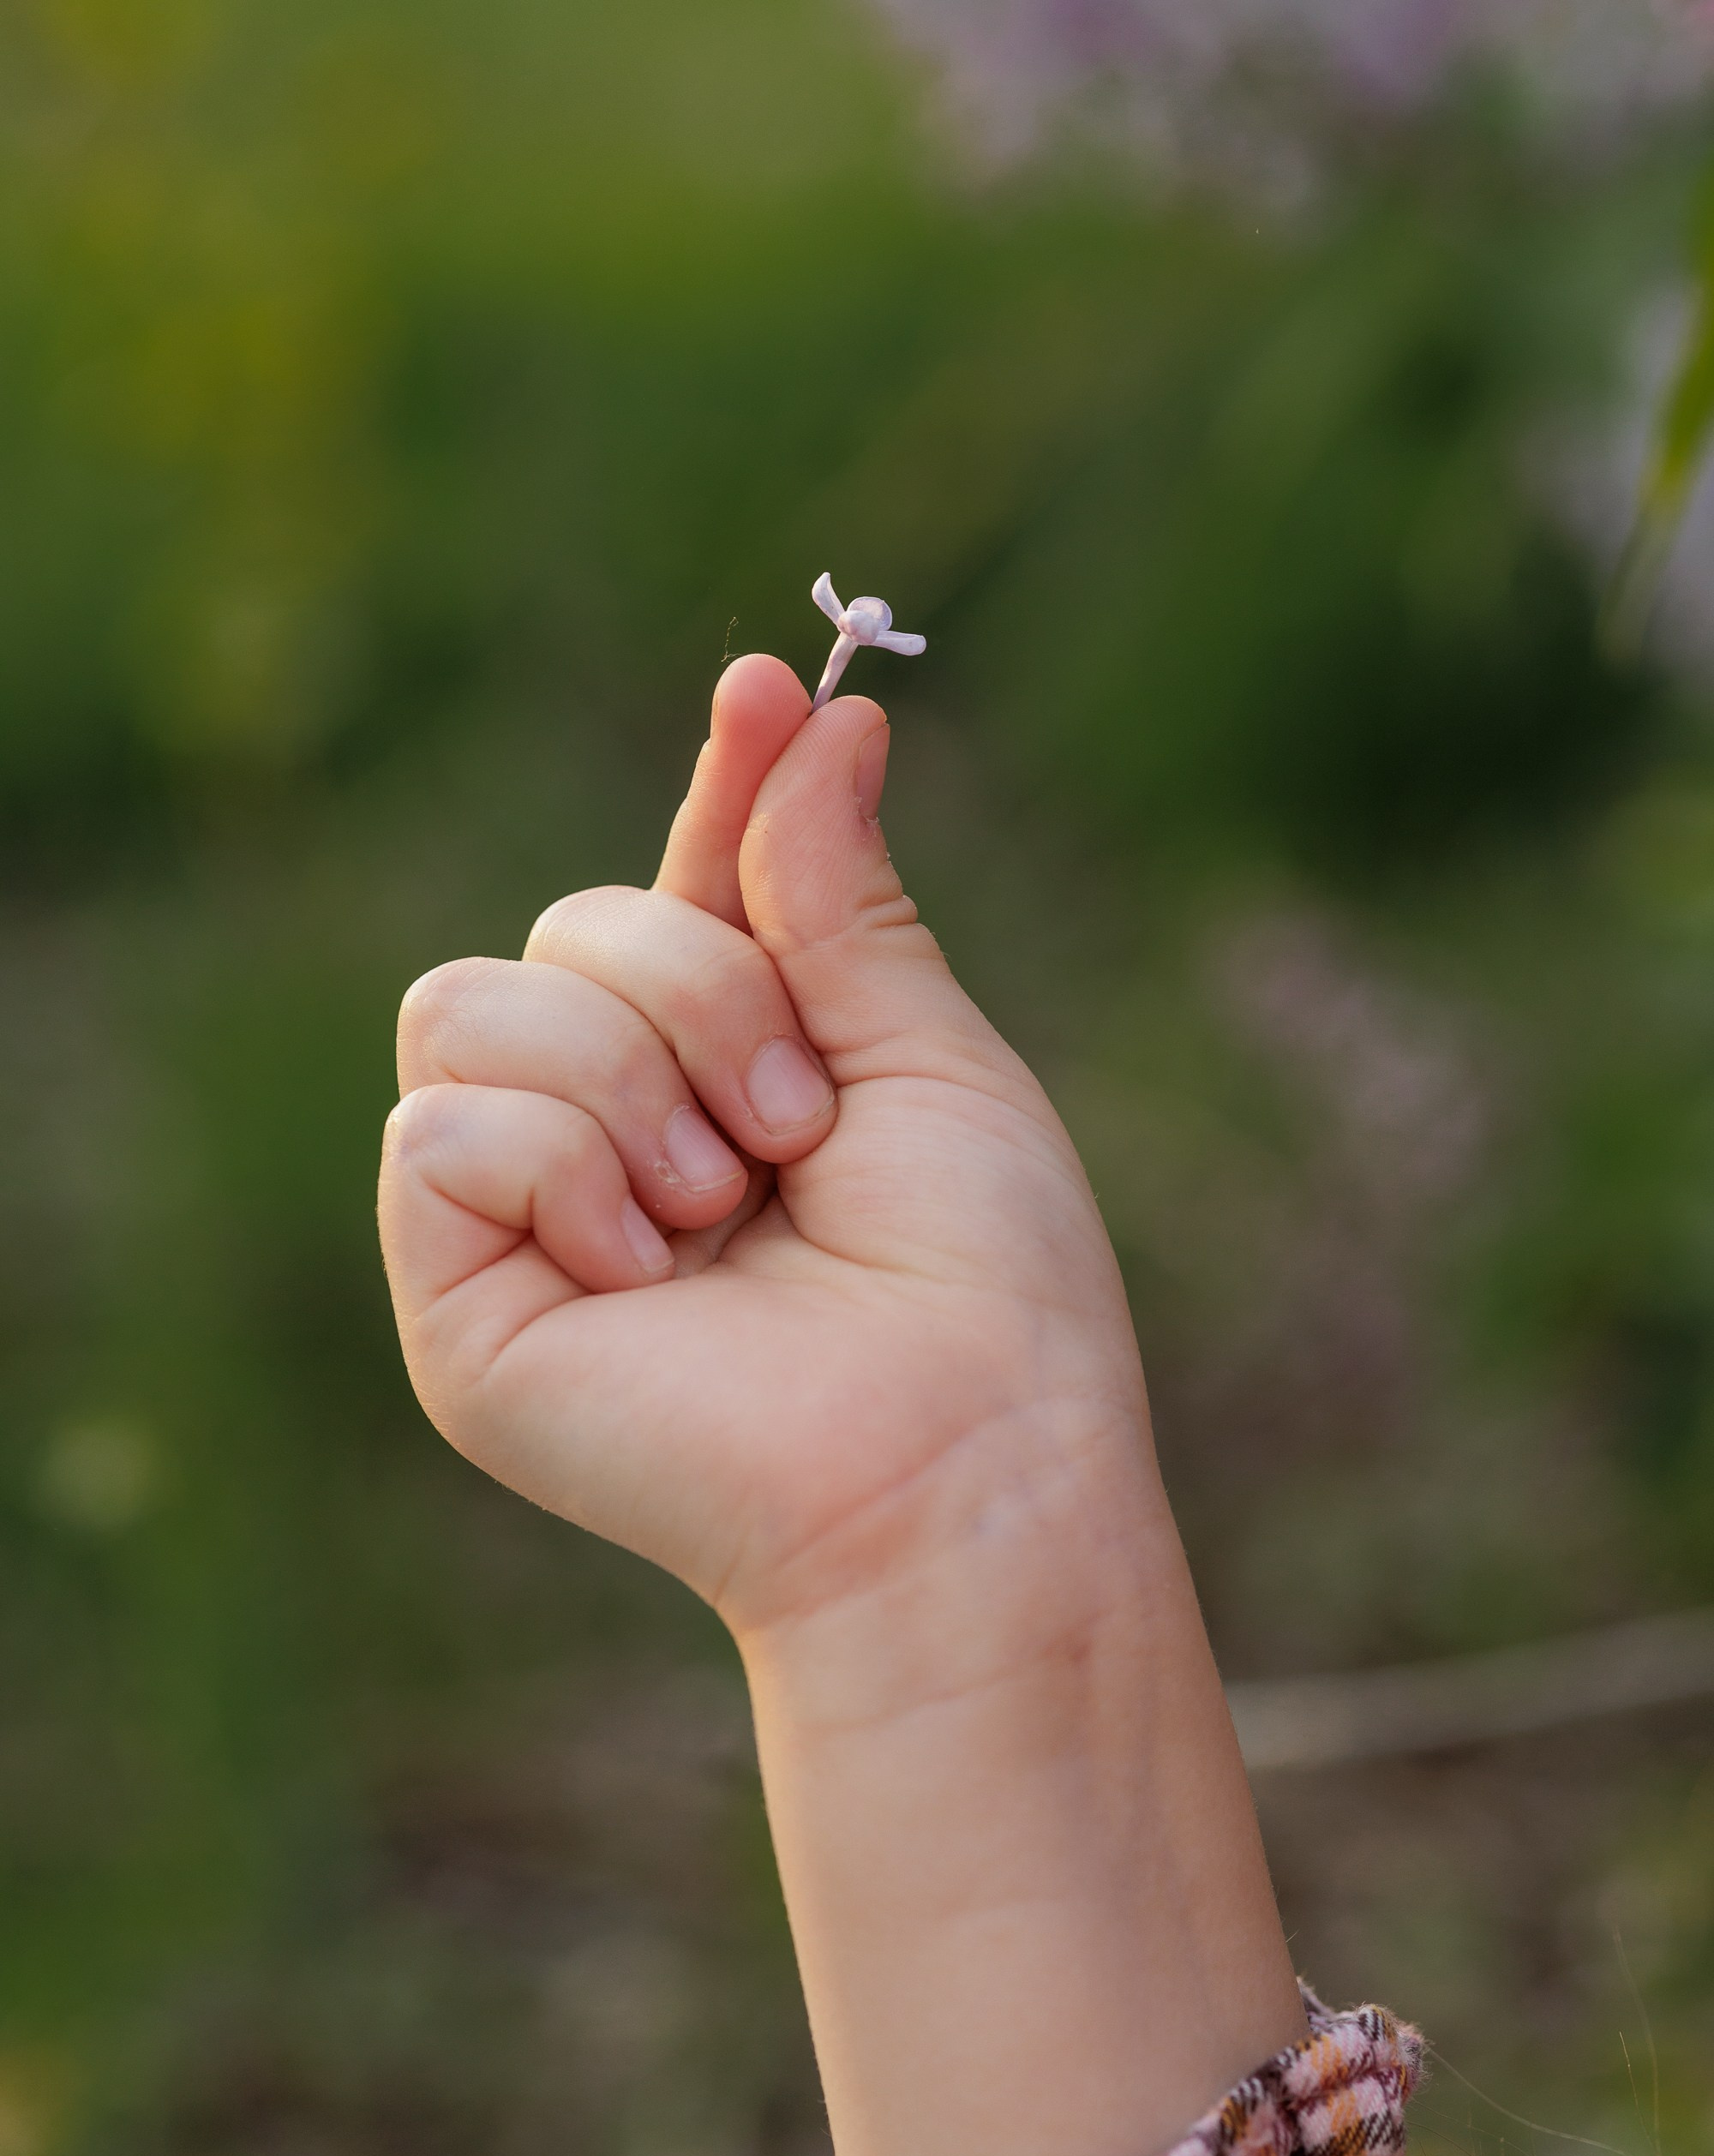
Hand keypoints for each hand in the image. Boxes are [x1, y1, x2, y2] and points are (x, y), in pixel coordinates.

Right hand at [379, 655, 1302, 2155]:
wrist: (956, 1465)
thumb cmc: (982, 1290)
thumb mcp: (925, 1058)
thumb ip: (839, 896)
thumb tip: (820, 714)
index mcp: (736, 1074)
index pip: (683, 893)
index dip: (718, 791)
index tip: (767, 687)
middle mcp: (619, 1131)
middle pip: (566, 924)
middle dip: (699, 988)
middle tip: (795, 1126)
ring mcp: (530, 1213)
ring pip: (473, 1002)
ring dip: (631, 1077)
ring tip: (721, 1207)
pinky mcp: (458, 1301)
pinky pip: (437, 1127)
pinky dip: (558, 1164)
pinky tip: (642, 1267)